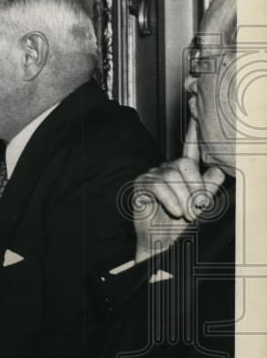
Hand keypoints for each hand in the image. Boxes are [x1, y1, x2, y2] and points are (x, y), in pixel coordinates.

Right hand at [132, 119, 226, 262]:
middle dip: (196, 187)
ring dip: (185, 198)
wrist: (162, 244)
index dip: (193, 132)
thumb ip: (209, 187)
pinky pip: (159, 186)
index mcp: (183, 173)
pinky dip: (171, 202)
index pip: (190, 148)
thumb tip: (218, 170)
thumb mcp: (201, 206)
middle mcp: (167, 170)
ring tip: (186, 214)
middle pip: (185, 163)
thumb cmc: (180, 226)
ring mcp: (152, 175)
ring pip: (173, 175)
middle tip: (198, 208)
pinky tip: (174, 212)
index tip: (197, 113)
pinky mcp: (141, 185)